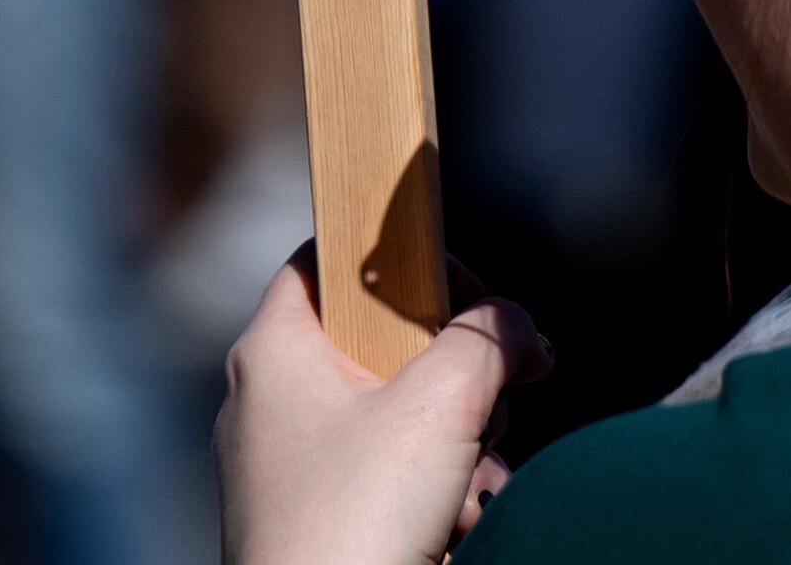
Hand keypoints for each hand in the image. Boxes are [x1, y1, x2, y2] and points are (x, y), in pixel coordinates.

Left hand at [218, 252, 546, 564]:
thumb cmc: (353, 521)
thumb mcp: (439, 407)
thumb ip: (487, 340)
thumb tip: (518, 325)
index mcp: (275, 349)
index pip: (332, 258)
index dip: (408, 263)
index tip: (470, 296)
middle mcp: (272, 403)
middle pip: (384, 348)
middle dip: (457, 384)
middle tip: (496, 403)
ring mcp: (290, 470)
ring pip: (399, 426)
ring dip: (459, 454)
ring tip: (471, 494)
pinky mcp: (316, 525)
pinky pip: (390, 488)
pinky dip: (436, 503)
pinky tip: (457, 532)